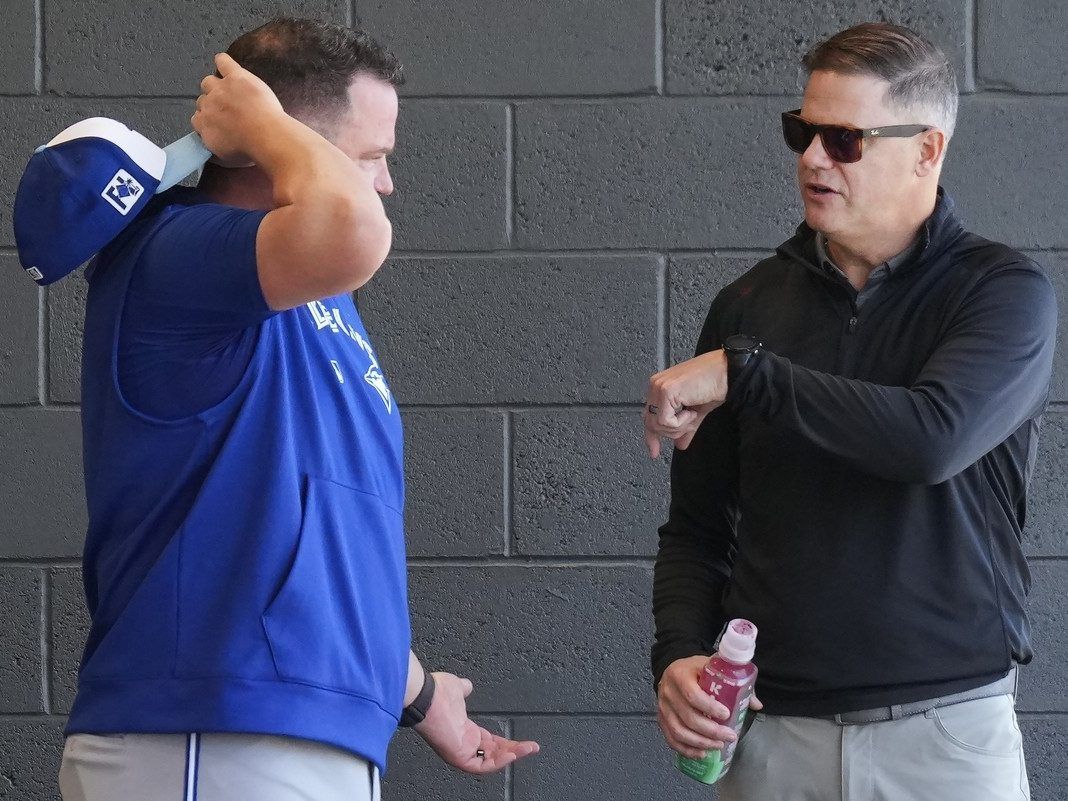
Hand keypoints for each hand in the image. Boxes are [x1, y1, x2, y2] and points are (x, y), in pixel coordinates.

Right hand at [191, 53, 286, 166]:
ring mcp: (220, 88)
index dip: (208, 120)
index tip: (219, 124)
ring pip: (209, 81)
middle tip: (229, 110)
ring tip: (229, 91)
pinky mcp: (236, 76)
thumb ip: (213, 151)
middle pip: (203, 99)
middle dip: (213, 104)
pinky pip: (223, 62)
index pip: (197, 119)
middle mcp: (207, 105)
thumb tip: (210, 150)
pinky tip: (224, 63)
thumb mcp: (226, 160)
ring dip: (216, 85)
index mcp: (203, 125)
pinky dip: (222, 61)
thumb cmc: (250, 151)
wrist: (266, 136)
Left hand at [415, 672, 539, 773]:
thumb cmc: (435, 692)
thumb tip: (468, 685)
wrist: (425, 696)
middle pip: (494, 753)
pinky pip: (482, 766)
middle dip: (514, 750)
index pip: (488, 741)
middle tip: (531, 748)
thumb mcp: (456, 688)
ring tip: (528, 749)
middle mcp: (463, 742)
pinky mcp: (459, 757)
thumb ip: (464, 688)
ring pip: (491, 761)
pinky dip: (498, 762)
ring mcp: (461, 751)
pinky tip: (512, 753)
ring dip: (511, 756)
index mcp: (463, 729)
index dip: (505, 741)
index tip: (520, 740)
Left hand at [644, 350, 728, 457]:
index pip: (648, 416)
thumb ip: (685, 428)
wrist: (726, 374)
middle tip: (690, 420)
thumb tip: (680, 444)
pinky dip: (681, 422)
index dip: (651, 436)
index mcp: (660, 387)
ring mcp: (659, 387)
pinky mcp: (666, 391)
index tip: (654, 452)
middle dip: (672, 431)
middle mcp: (656, 385)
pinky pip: (665, 421)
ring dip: (679, 426)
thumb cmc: (714, 385)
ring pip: (658, 425)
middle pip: (652, 424)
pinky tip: (691, 410)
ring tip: (692, 412)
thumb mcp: (696, 412)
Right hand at [656, 655, 762, 759]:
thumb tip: (756, 704)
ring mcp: (662, 707)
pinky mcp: (661, 720)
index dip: (709, 708)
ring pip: (679, 732)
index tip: (726, 715)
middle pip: (688, 717)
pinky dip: (687, 750)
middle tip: (729, 736)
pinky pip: (671, 739)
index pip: (692, 695)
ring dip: (700, 743)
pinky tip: (702, 753)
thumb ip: (734, 684)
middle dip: (711, 731)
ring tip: (718, 745)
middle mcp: (668, 692)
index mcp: (680, 675)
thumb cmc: (696, 670)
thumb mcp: (712, 668)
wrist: (673, 669)